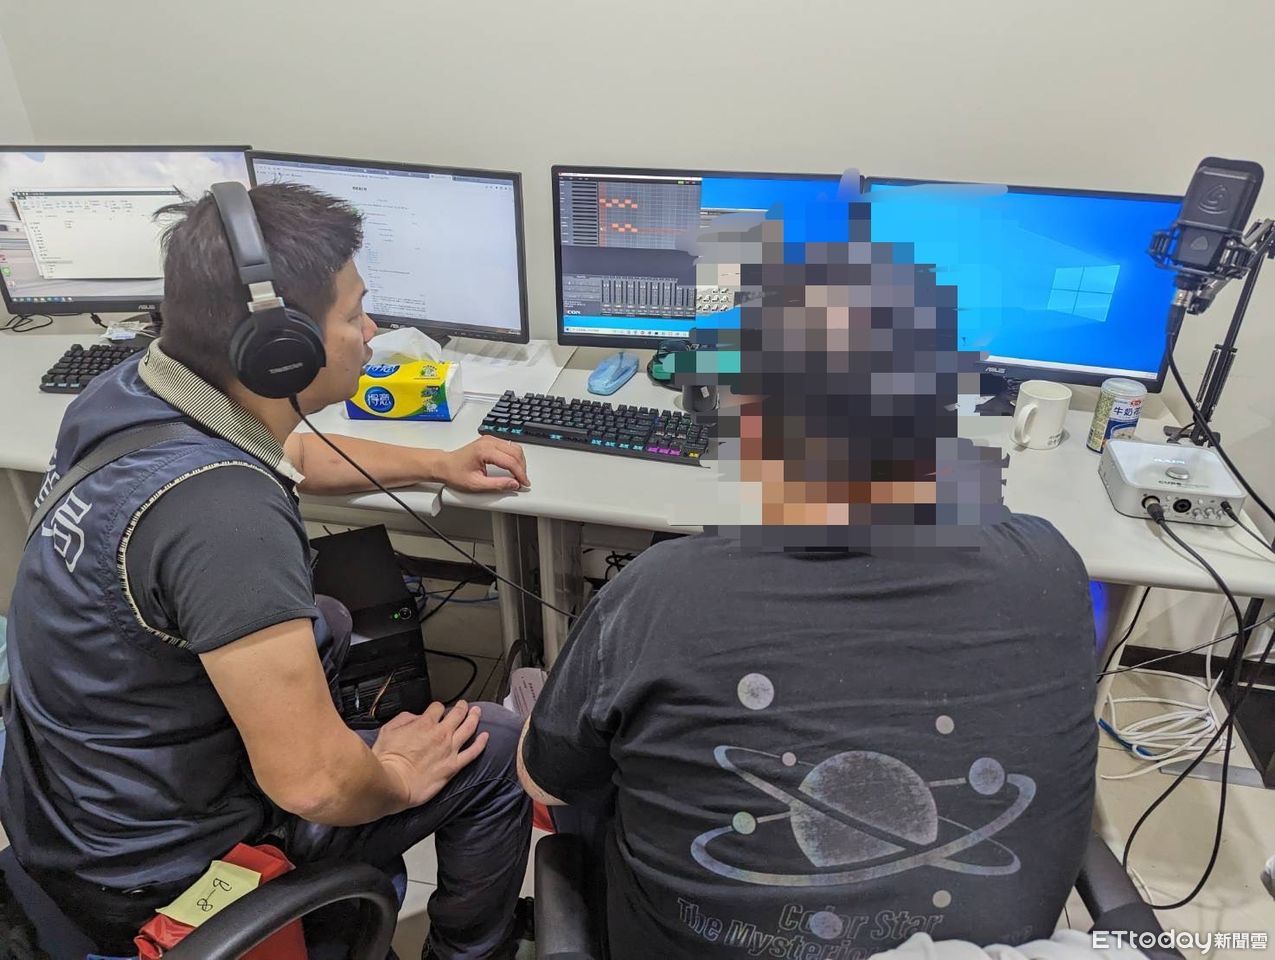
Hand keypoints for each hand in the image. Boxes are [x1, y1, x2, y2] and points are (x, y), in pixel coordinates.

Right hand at [372, 701, 488, 808]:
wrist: (394, 783)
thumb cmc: (388, 760)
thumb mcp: (388, 730)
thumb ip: (404, 719)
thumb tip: (415, 717)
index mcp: (424, 723)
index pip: (437, 708)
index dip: (437, 707)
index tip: (437, 710)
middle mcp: (440, 733)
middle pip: (457, 714)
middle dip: (462, 707)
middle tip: (464, 705)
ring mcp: (450, 749)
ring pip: (468, 728)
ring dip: (474, 717)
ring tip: (477, 712)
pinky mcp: (454, 766)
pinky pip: (473, 752)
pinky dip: (481, 743)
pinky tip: (485, 736)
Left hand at [436, 436, 529, 492]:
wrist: (444, 465)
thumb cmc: (455, 472)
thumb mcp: (476, 484)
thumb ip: (497, 485)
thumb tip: (513, 484)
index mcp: (484, 451)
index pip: (510, 461)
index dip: (520, 474)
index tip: (524, 483)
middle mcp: (488, 442)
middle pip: (515, 452)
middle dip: (521, 468)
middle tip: (522, 481)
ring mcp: (489, 440)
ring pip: (514, 447)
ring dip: (519, 461)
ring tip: (518, 475)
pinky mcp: (490, 441)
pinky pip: (508, 446)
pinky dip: (513, 456)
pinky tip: (512, 466)